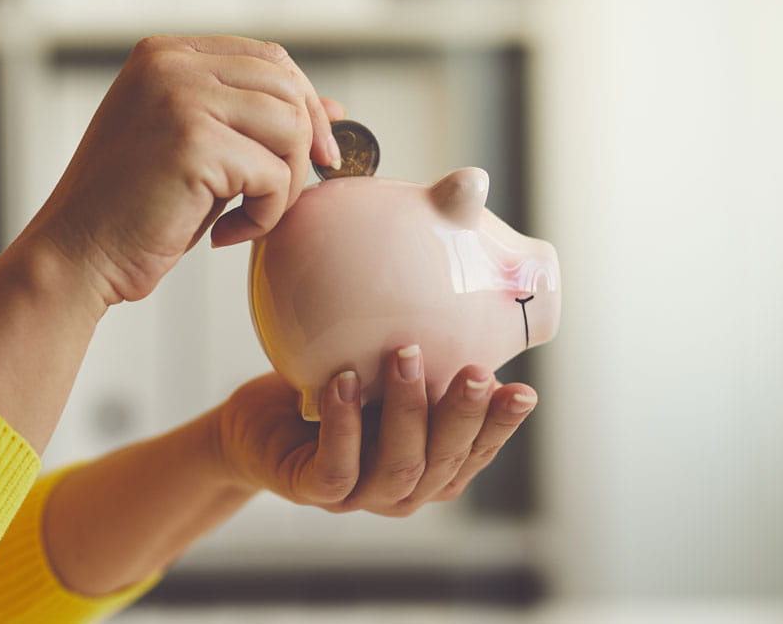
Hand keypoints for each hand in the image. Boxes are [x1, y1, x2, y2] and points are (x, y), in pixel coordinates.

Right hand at [29, 35, 343, 304]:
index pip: (268, 57)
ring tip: (246, 217)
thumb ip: (251, 120)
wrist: (75, 257)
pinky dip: (264, 215)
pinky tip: (223, 234)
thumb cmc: (132, 212)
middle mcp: (170, 64)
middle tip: (283, 197)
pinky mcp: (193, 143)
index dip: (305, 103)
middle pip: (287, 87)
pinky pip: (273, 175)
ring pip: (289, 128)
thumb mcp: (197, 150)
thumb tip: (334, 109)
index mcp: (164, 55)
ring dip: (284, 185)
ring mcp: (180, 98)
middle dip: (303, 147)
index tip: (315, 154)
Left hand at [212, 347, 537, 515]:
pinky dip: (344, 425)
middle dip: (463, 416)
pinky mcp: (313, 492)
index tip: (524, 391)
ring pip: (398, 467)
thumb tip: (460, 285)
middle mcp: (404, 489)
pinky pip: (336, 468)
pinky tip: (344, 382)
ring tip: (404, 355)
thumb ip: (423, 357)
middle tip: (477, 371)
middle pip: (444, 462)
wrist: (258, 426)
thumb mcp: (382, 372)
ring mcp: (360, 496)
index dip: (501, 426)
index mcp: (432, 466)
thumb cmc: (333, 393)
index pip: (476, 451)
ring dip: (406, 410)